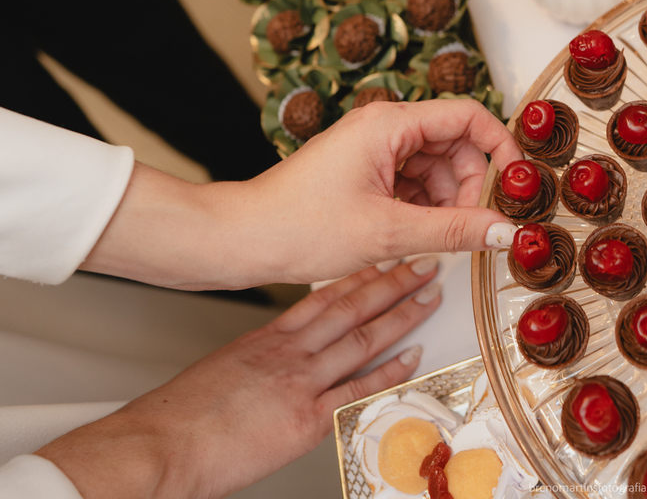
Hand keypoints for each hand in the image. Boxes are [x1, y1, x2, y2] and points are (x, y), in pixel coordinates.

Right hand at [39, 261, 441, 498]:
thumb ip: (258, 359)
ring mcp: (300, 382)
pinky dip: (390, 372)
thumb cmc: (182, 417)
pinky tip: (413, 356)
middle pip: (350, 307)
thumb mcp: (224, 370)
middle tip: (422, 264)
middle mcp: (288, 353)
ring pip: (362, 339)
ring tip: (429, 297)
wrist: (160, 445)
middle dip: (392, 283)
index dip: (360, 276)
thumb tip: (277, 362)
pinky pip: (358, 389)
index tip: (384, 258)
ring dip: (402, 315)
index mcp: (266, 339)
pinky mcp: (306, 418)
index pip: (322, 296)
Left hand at [82, 98, 524, 289]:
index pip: (469, 117)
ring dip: (449, 204)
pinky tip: (418, 238)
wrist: (242, 240)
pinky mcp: (368, 175)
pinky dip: (427, 210)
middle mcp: (385, 129)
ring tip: (437, 240)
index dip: (502, 147)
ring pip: (439, 170)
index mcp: (390, 124)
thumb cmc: (299, 227)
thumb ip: (454, 230)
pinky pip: (416, 185)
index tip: (518, 185)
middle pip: (458, 146)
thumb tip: (504, 230)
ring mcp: (376, 152)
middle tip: (473, 229)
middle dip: (473, 187)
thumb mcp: (388, 232)